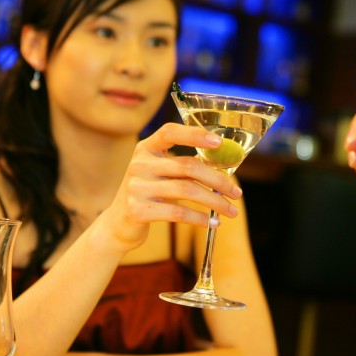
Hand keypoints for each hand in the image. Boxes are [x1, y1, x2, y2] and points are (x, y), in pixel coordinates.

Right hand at [98, 122, 242, 252]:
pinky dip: (199, 218)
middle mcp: (139, 164)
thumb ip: (183, 165)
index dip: (195, 134)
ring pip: (186, 191)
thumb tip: (224, 163)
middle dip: (217, 180)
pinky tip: (212, 222)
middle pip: (187, 166)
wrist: (119, 223)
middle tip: (236, 193)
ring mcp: (136, 187)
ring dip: (214, 201)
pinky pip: (177, 213)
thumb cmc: (150, 194)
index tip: (219, 142)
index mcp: (145, 148)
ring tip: (230, 211)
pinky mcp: (137, 210)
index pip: (170, 132)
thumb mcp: (160, 173)